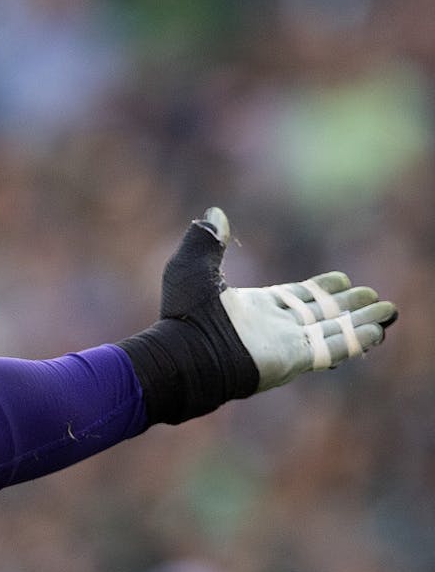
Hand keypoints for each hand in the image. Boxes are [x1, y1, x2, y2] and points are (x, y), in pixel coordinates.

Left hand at [175, 207, 396, 391]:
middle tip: (374, 297)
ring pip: (333, 330)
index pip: (296, 296)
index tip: (342, 279)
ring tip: (386, 312)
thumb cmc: (184, 315)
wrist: (185, 354)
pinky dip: (354, 339)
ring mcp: (286, 344)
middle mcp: (274, 326)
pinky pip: (332, 347)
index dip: (320, 288)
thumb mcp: (191, 268)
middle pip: (320, 313)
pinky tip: (376, 331)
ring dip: (360, 321)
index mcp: (254, 307)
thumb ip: (206, 241)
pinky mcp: (294, 359)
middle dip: (347, 305)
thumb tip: (215, 213)